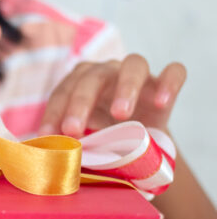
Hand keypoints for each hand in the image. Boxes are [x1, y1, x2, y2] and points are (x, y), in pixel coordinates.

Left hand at [39, 54, 186, 136]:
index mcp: (80, 81)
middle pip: (92, 77)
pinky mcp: (166, 83)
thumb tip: (44, 154)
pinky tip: (162, 104)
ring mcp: (138, 74)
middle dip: (80, 103)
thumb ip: (68, 140)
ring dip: (125, 88)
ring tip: (120, 115)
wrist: (142, 142)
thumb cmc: (104, 136)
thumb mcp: (84, 138)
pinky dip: (169, 84)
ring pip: (134, 65)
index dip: (53, 113)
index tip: (48, 135)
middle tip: (73, 130)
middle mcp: (107, 72)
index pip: (64, 91)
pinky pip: (174, 72)